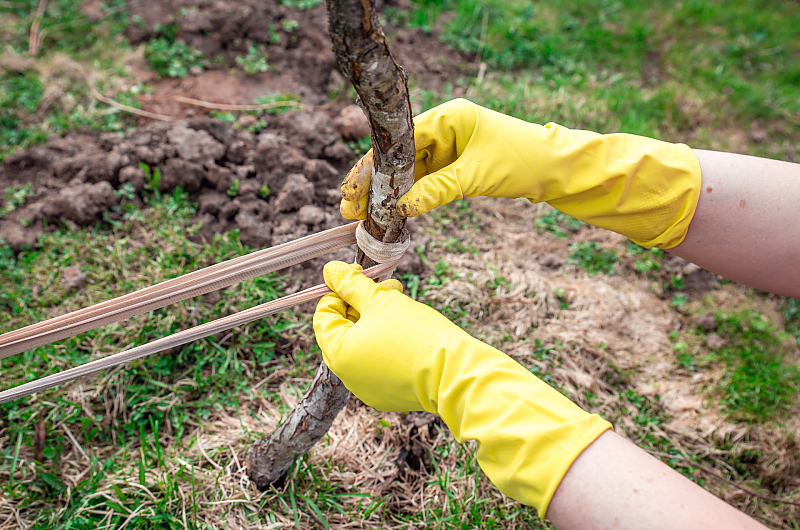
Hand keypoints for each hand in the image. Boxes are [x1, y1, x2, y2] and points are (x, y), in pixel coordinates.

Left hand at [314, 261, 610, 514]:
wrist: (455, 374)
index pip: (324, 314)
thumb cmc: (416, 333)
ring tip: (403, 305)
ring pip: (363, 344)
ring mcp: (367, 388)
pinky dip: (389, 344)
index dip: (341, 290)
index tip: (365, 279)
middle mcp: (346, 376)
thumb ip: (350, 284)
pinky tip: (411, 332)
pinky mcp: (388, 395)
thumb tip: (329, 270)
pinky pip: (379, 362)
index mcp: (338, 353)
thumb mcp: (380, 300)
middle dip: (364, 304)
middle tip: (389, 288)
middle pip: (344, 329)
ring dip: (377, 320)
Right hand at [341, 98, 700, 248]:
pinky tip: (390, 213)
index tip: (352, 191)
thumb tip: (401, 208)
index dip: (373, 167)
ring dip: (388, 194)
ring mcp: (448, 146)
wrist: (556, 169)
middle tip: (349, 211)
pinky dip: (408, 197)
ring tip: (363, 217)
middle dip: (373, 184)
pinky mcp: (454, 164)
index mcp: (448, 116)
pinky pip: (423, 180)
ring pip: (407, 171)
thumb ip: (436, 190)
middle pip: (397, 156)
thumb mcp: (476, 177)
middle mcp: (444, 127)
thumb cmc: (522, 162)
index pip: (399, 141)